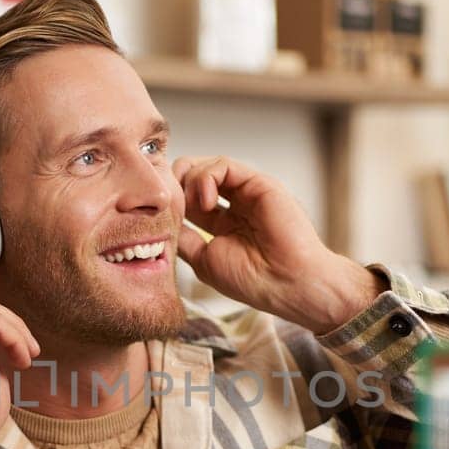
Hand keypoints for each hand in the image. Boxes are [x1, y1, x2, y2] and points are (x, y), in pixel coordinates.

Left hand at [173, 156, 381, 334]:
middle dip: (175, 184)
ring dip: (189, 182)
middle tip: (170, 203)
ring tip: (193, 207)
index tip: (161, 215)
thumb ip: (184, 238)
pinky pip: (223, 165)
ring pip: (206, 167)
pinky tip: (207, 201)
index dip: (172, 202)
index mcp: (224, 225)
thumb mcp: (204, 260)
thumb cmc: (252, 280)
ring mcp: (247, 193)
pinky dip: (206, 177)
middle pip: (194, 178)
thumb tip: (164, 222)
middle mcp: (236, 205)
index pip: (189, 200)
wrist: (287, 283)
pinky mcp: (258, 183)